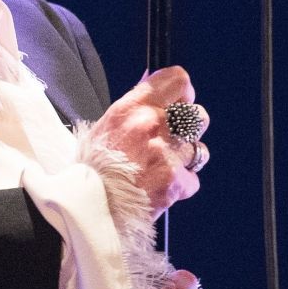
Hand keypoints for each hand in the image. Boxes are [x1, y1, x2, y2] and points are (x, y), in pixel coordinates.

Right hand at [88, 67, 208, 214]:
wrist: (88, 208)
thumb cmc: (93, 168)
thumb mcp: (108, 125)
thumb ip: (137, 104)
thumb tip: (154, 80)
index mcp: (132, 108)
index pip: (178, 81)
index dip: (182, 94)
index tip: (179, 104)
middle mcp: (151, 126)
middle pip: (197, 115)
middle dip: (189, 129)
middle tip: (172, 141)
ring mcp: (165, 155)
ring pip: (199, 149)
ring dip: (185, 159)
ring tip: (163, 168)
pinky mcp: (174, 182)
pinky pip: (193, 179)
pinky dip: (180, 185)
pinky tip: (160, 188)